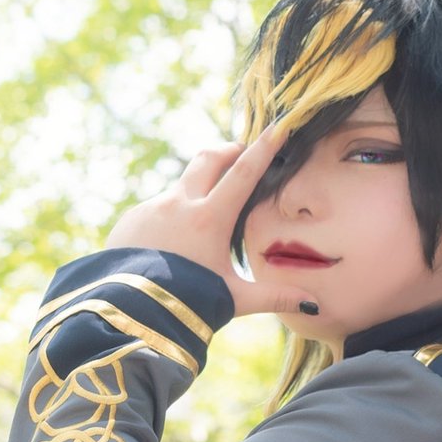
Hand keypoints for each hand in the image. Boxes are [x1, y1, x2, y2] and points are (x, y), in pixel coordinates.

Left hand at [104, 125, 318, 318]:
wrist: (130, 313)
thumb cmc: (188, 305)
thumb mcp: (234, 299)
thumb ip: (273, 297)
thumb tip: (311, 303)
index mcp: (210, 218)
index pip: (244, 173)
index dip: (263, 149)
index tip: (277, 128)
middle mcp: (179, 204)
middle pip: (208, 159)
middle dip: (228, 151)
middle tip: (239, 153)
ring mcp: (152, 209)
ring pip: (180, 190)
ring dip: (196, 195)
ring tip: (201, 223)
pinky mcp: (131, 220)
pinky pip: (155, 212)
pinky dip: (168, 220)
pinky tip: (169, 246)